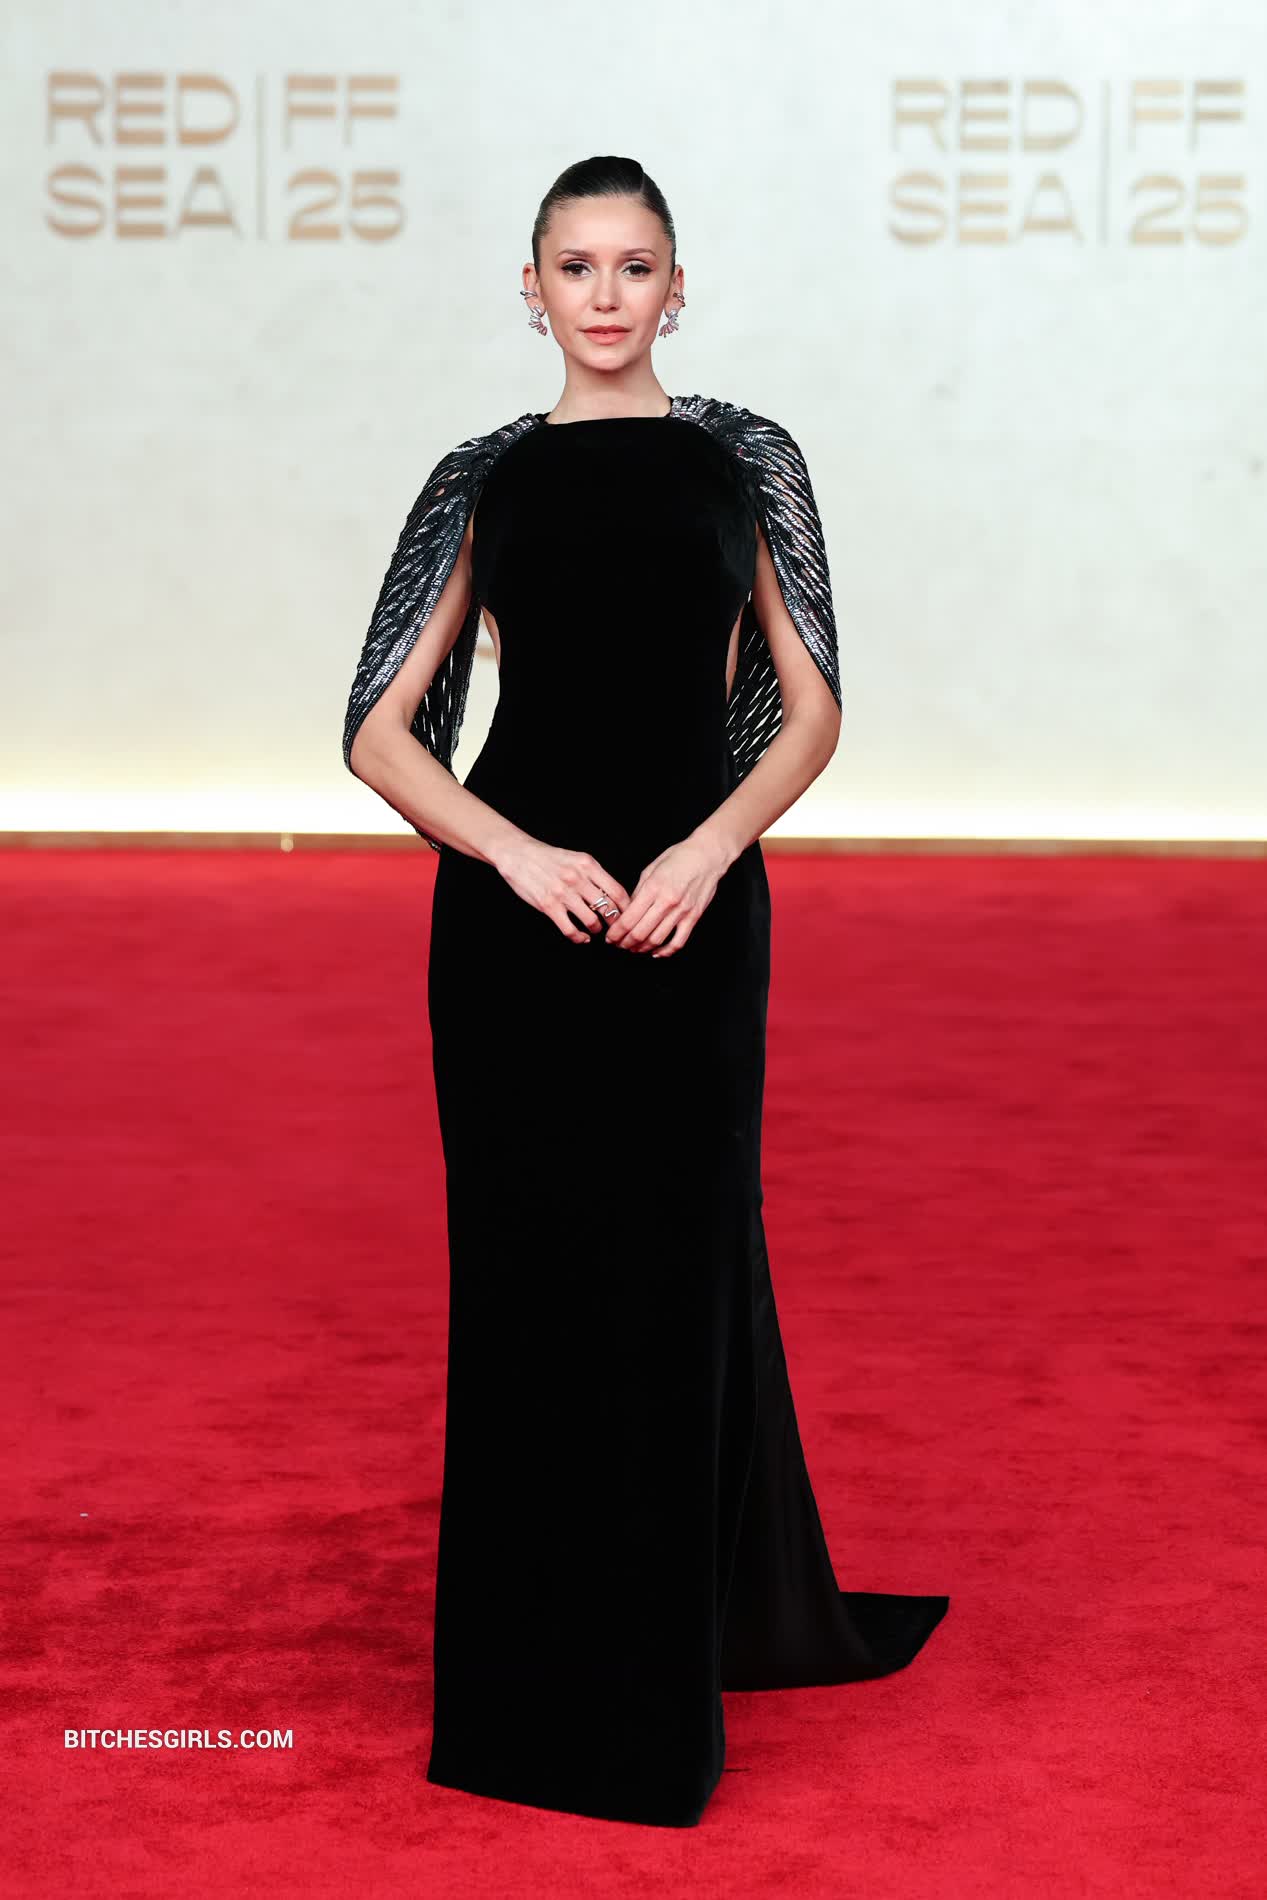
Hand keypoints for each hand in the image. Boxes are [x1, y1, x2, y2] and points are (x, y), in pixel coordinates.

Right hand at [491, 837, 631, 944]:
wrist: (517, 854)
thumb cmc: (548, 858)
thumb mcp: (576, 858)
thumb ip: (593, 875)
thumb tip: (613, 896)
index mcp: (588, 864)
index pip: (617, 891)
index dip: (626, 909)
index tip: (627, 916)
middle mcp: (577, 878)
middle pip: (608, 908)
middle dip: (614, 923)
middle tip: (615, 928)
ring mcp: (562, 893)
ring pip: (592, 921)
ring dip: (597, 930)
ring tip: (596, 930)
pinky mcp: (548, 906)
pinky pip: (570, 929)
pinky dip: (579, 938)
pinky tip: (582, 937)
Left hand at [604, 833, 730, 957]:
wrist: (708, 855)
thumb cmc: (679, 858)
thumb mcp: (651, 869)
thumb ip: (638, 892)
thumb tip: (627, 911)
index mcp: (653, 887)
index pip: (629, 919)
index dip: (616, 933)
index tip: (610, 937)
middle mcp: (667, 901)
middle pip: (640, 933)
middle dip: (625, 943)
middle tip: (618, 945)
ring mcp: (682, 911)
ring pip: (656, 940)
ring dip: (641, 948)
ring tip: (633, 949)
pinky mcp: (694, 917)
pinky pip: (678, 941)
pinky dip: (666, 951)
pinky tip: (656, 952)